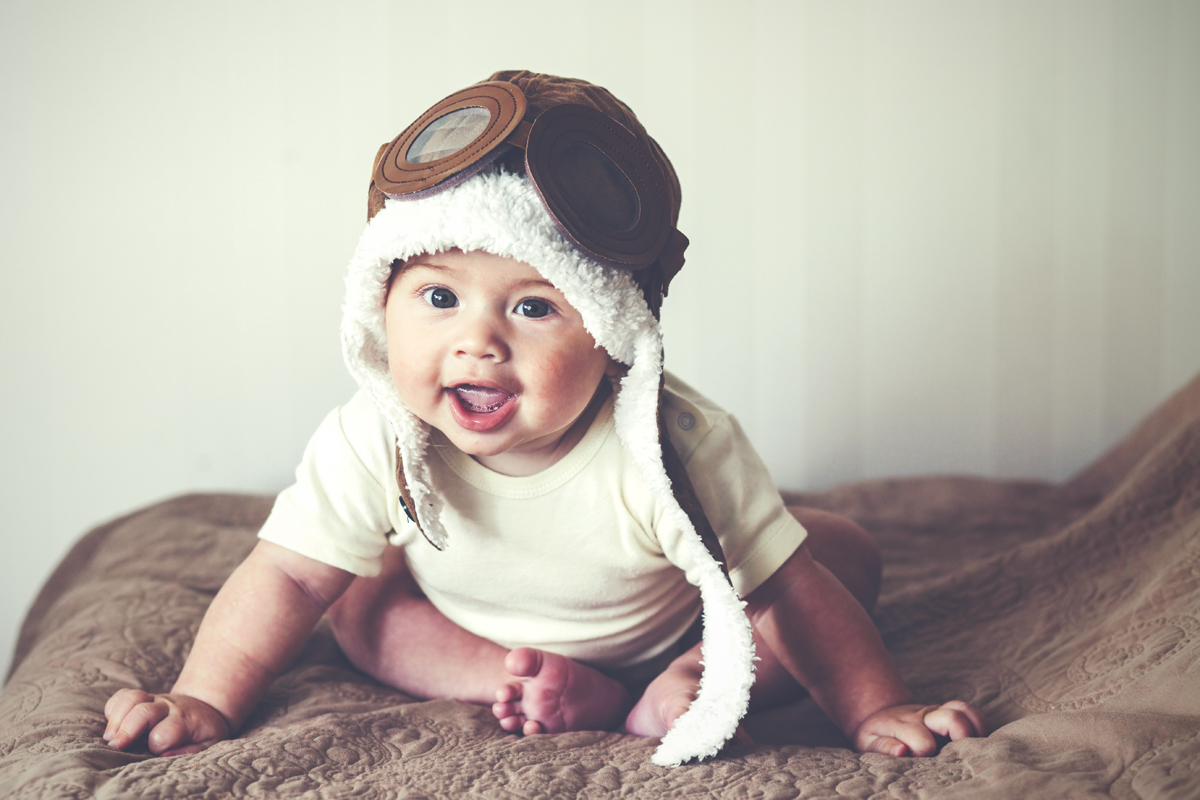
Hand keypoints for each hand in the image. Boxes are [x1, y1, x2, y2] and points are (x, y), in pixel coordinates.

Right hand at [103, 688, 230, 755]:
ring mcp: (154, 699)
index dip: (157, 745)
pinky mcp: (143, 697)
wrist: (204, 707)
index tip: (156, 753)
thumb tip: (163, 756)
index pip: (164, 733)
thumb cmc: (202, 731)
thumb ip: (190, 751)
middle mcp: (168, 707)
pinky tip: (112, 725)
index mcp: (185, 720)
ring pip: (132, 698)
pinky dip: (113, 707)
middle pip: (144, 712)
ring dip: (117, 717)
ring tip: (110, 737)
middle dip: (127, 730)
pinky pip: (123, 695)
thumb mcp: (207, 744)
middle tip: (115, 746)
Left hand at [853, 701, 985, 756]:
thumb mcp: (868, 742)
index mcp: (904, 725)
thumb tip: (901, 751)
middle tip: (957, 758)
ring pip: (964, 711)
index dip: (926, 754)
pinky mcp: (947, 713)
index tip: (920, 762)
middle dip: (960, 739)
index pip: (925, 741)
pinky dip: (979, 724)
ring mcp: (938, 713)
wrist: (880, 713)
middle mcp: (924, 716)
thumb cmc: (876, 734)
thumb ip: (882, 746)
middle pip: (952, 718)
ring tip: (972, 750)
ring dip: (974, 730)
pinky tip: (977, 742)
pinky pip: (969, 711)